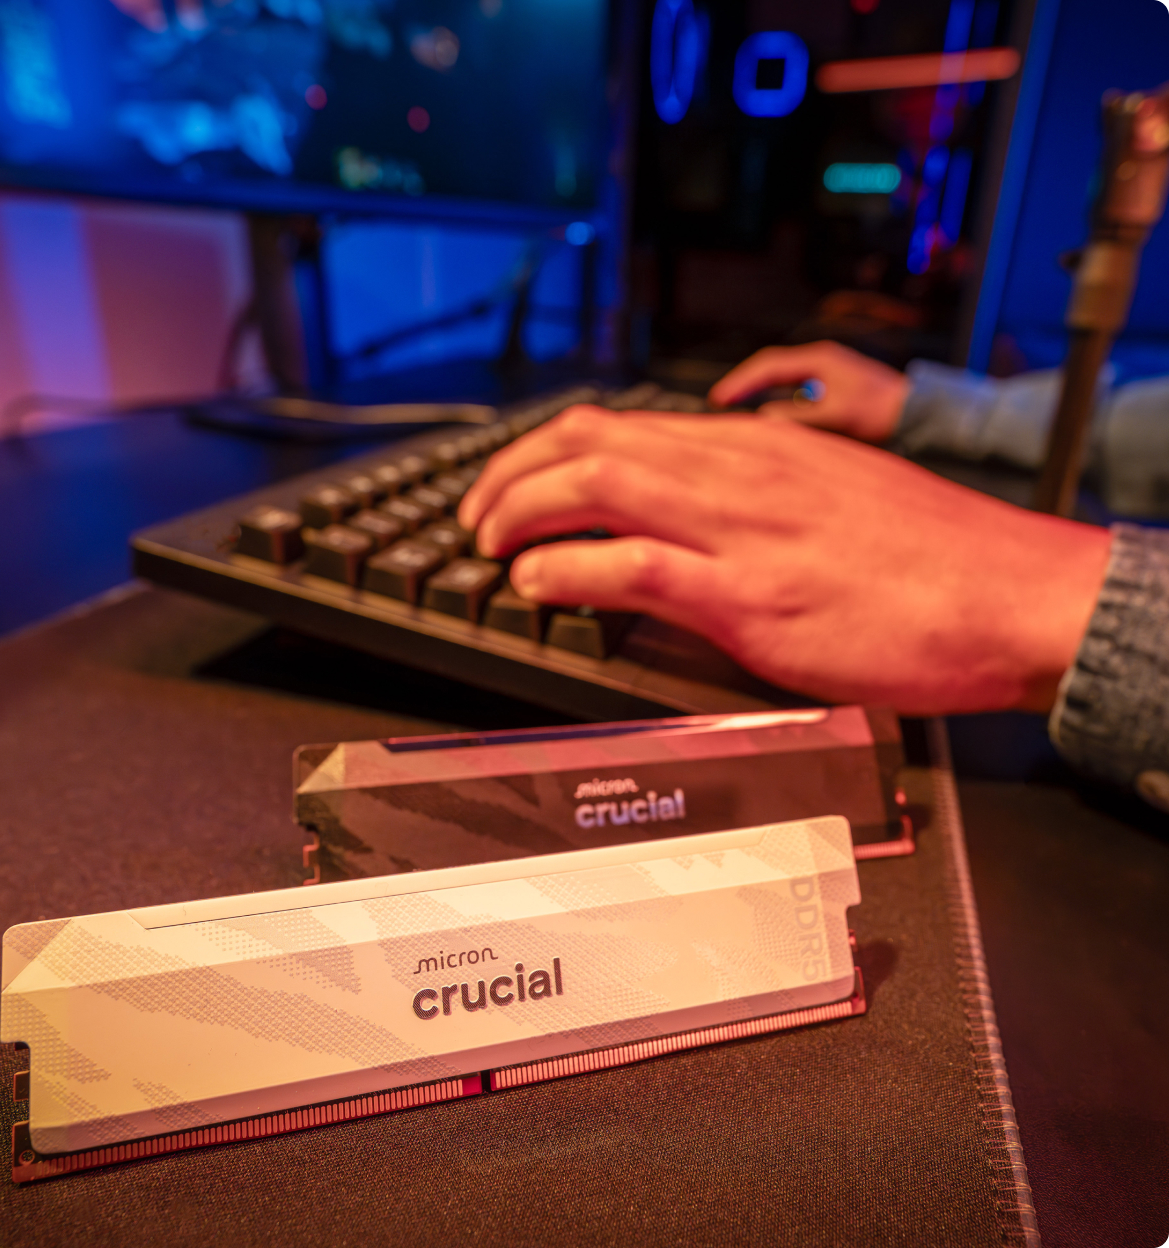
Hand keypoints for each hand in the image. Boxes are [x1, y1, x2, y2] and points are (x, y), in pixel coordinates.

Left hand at [457, 407, 1111, 714]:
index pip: (620, 425)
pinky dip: (566, 571)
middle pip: (588, 443)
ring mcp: (739, 529)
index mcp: (753, 447)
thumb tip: (688, 530)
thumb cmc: (929, 556)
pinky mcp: (750, 594)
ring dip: (520, 513)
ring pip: (596, 486)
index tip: (513, 480)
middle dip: (509, 475)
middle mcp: (735, 471)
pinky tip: (534, 585)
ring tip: (487, 546)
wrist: (1009, 594)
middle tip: (476, 516)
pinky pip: (634, 566)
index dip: (545, 450)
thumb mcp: (828, 501)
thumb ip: (753, 504)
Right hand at [709, 341, 909, 443]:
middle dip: (744, 383)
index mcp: (819, 359)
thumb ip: (797, 417)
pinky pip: (794, 385)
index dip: (741, 382)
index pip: (769, 366)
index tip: (719, 398)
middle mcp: (821, 359)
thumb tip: (762, 419)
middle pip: (771, 366)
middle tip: (720, 400)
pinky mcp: (832, 384)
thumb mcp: (836, 418)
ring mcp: (827, 370)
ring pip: (781, 375)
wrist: (917, 413)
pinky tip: (768, 411)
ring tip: (736, 404)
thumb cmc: (880, 413)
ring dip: (758, 388)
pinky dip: (774, 395)